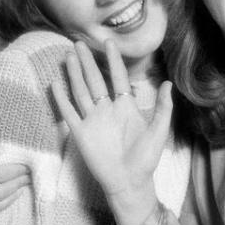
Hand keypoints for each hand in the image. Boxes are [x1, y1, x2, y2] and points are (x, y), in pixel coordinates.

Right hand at [51, 40, 172, 224]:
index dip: (114, 60)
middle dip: (87, 62)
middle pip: (94, 80)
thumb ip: (163, 107)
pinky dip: (61, 98)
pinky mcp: (81, 133)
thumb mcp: (159, 131)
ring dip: (74, 74)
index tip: (109, 43)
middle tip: (79, 43)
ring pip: (80, 92)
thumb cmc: (146, 158)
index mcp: (126, 107)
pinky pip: (69, 112)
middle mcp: (107, 110)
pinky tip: (55, 83)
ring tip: (68, 56)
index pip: (118, 77)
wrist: (129, 182)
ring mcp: (92, 120)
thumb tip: (168, 82)